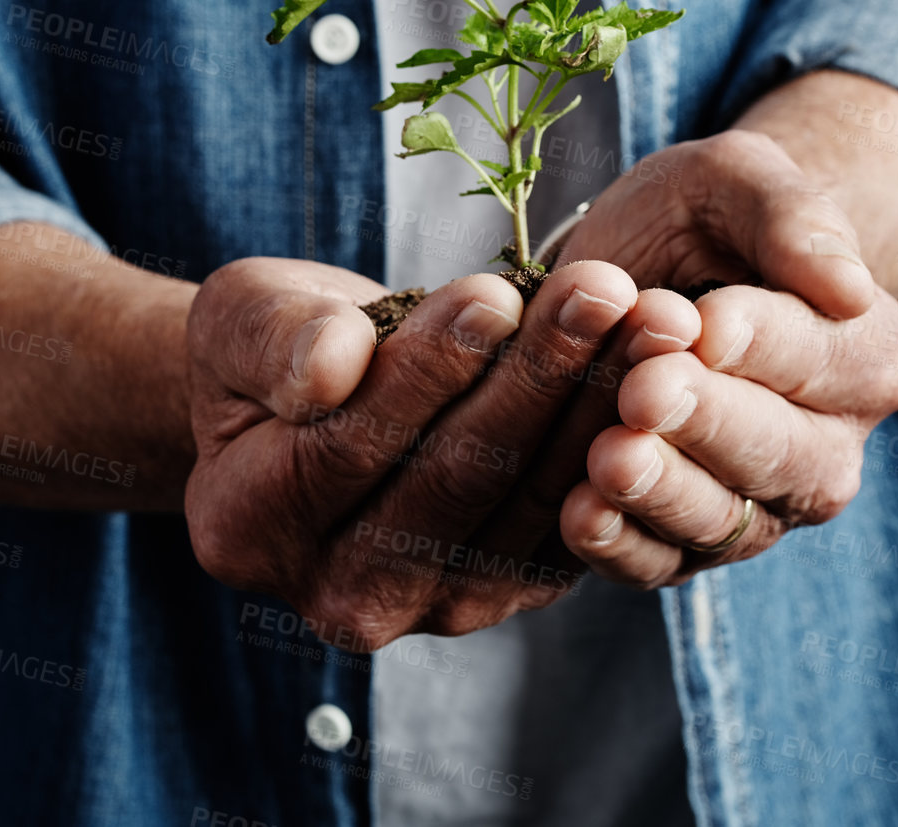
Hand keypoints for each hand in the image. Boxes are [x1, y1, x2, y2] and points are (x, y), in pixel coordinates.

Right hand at [183, 254, 696, 646]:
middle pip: (453, 483)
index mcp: (246, 528)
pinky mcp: (506, 592)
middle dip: (536, 378)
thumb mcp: (242, 318)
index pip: (346, 450)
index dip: (428, 372)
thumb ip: (276, 340)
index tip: (495, 292)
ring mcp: (431, 607)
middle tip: (604, 290)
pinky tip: (655, 370)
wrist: (323, 402)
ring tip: (648, 318)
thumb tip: (333, 366)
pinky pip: (572, 522)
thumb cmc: (275, 348)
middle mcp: (338, 593)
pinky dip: (617, 443)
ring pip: (528, 505)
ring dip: (597, 406)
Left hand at [545, 75, 897, 585]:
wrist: (639, 273)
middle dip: (709, 423)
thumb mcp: (740, 181)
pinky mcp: (684, 545)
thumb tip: (849, 287)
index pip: (823, 359)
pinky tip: (578, 515)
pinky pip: (659, 564)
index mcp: (868, 357)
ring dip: (662, 492)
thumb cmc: (704, 218)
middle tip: (646, 390)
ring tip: (609, 459)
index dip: (762, 344)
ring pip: (722, 520)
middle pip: (782, 454)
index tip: (705, 323)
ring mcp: (758, 507)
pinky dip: (620, 547)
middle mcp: (828, 449)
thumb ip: (795, 218)